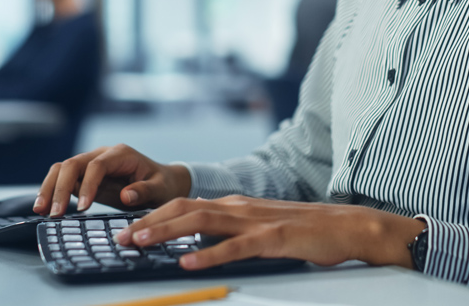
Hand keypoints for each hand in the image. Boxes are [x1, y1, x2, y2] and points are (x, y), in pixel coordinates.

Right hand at [34, 144, 190, 216]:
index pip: (97, 165)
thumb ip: (145, 191)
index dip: (88, 185)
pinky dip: (52, 191)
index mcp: (121, 154)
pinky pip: (64, 179)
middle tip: (55, 213)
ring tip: (40, 210)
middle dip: (61, 187)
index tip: (83, 208)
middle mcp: (102, 154)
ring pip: (62, 169)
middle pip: (73, 164)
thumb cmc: (162, 184)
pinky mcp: (84, 175)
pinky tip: (44, 207)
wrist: (162, 181)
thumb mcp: (161, 189)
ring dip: (50, 188)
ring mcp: (91, 163)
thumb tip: (126, 196)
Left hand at [114, 195, 426, 270]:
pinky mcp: (273, 238)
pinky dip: (208, 255)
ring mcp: (255, 221)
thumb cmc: (305, 231)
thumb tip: (198, 246)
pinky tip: (188, 263)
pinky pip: (235, 247)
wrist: (348, 225)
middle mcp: (239, 207)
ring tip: (140, 243)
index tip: (126, 229)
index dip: (153, 216)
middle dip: (149, 222)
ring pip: (202, 223)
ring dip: (167, 232)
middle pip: (184, 209)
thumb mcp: (261, 228)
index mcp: (235, 206)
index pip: (185, 206)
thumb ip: (232, 233)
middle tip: (119, 237)